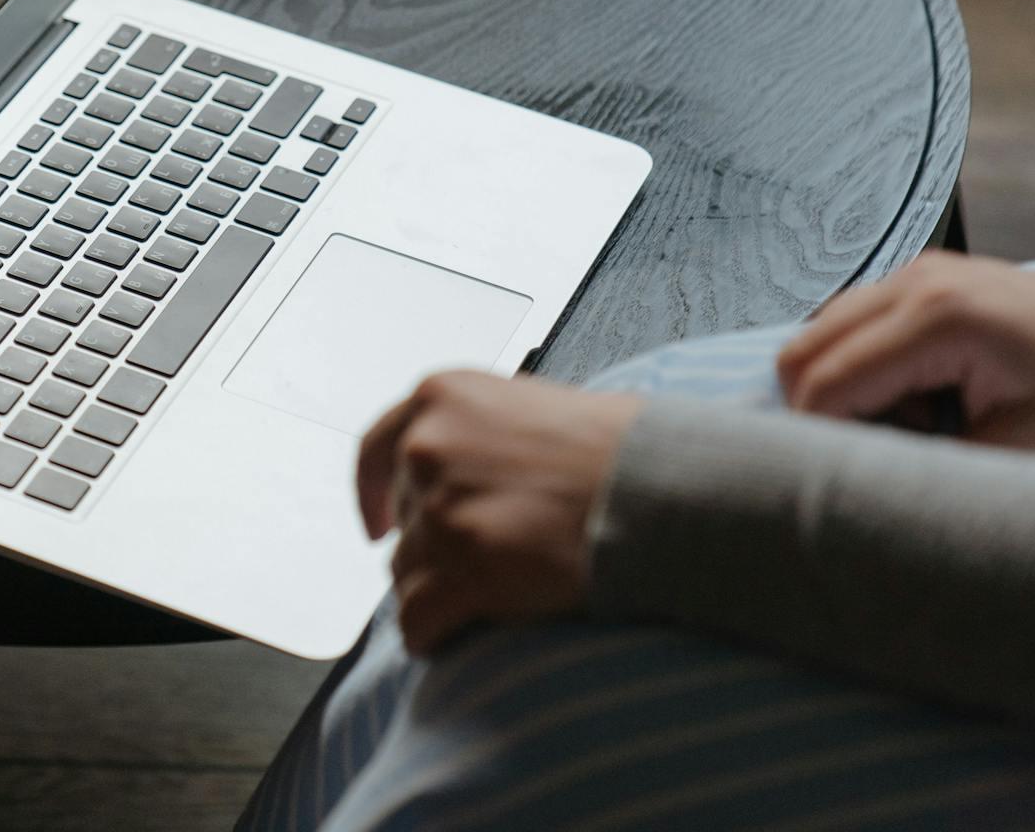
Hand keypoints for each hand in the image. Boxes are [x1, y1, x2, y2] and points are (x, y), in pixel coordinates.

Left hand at [356, 371, 642, 654]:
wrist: (661, 488)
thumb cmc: (615, 449)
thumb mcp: (525, 405)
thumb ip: (472, 433)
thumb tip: (442, 475)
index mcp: (439, 397)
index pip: (374, 452)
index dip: (373, 497)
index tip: (376, 526)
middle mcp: (427, 447)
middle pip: (401, 521)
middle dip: (432, 546)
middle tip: (482, 561)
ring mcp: (443, 510)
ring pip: (405, 574)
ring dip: (437, 590)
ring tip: (490, 594)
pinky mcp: (464, 570)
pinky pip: (416, 620)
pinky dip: (430, 635)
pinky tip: (453, 636)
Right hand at [778, 250, 1034, 452]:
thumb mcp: (1022, 450)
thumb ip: (929, 464)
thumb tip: (857, 477)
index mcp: (939, 318)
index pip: (827, 380)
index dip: (821, 437)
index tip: (853, 475)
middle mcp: (914, 281)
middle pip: (802, 349)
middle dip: (820, 411)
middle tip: (880, 449)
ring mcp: (912, 271)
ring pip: (818, 334)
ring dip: (842, 386)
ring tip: (912, 418)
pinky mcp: (916, 278)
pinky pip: (849, 323)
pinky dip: (861, 365)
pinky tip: (917, 391)